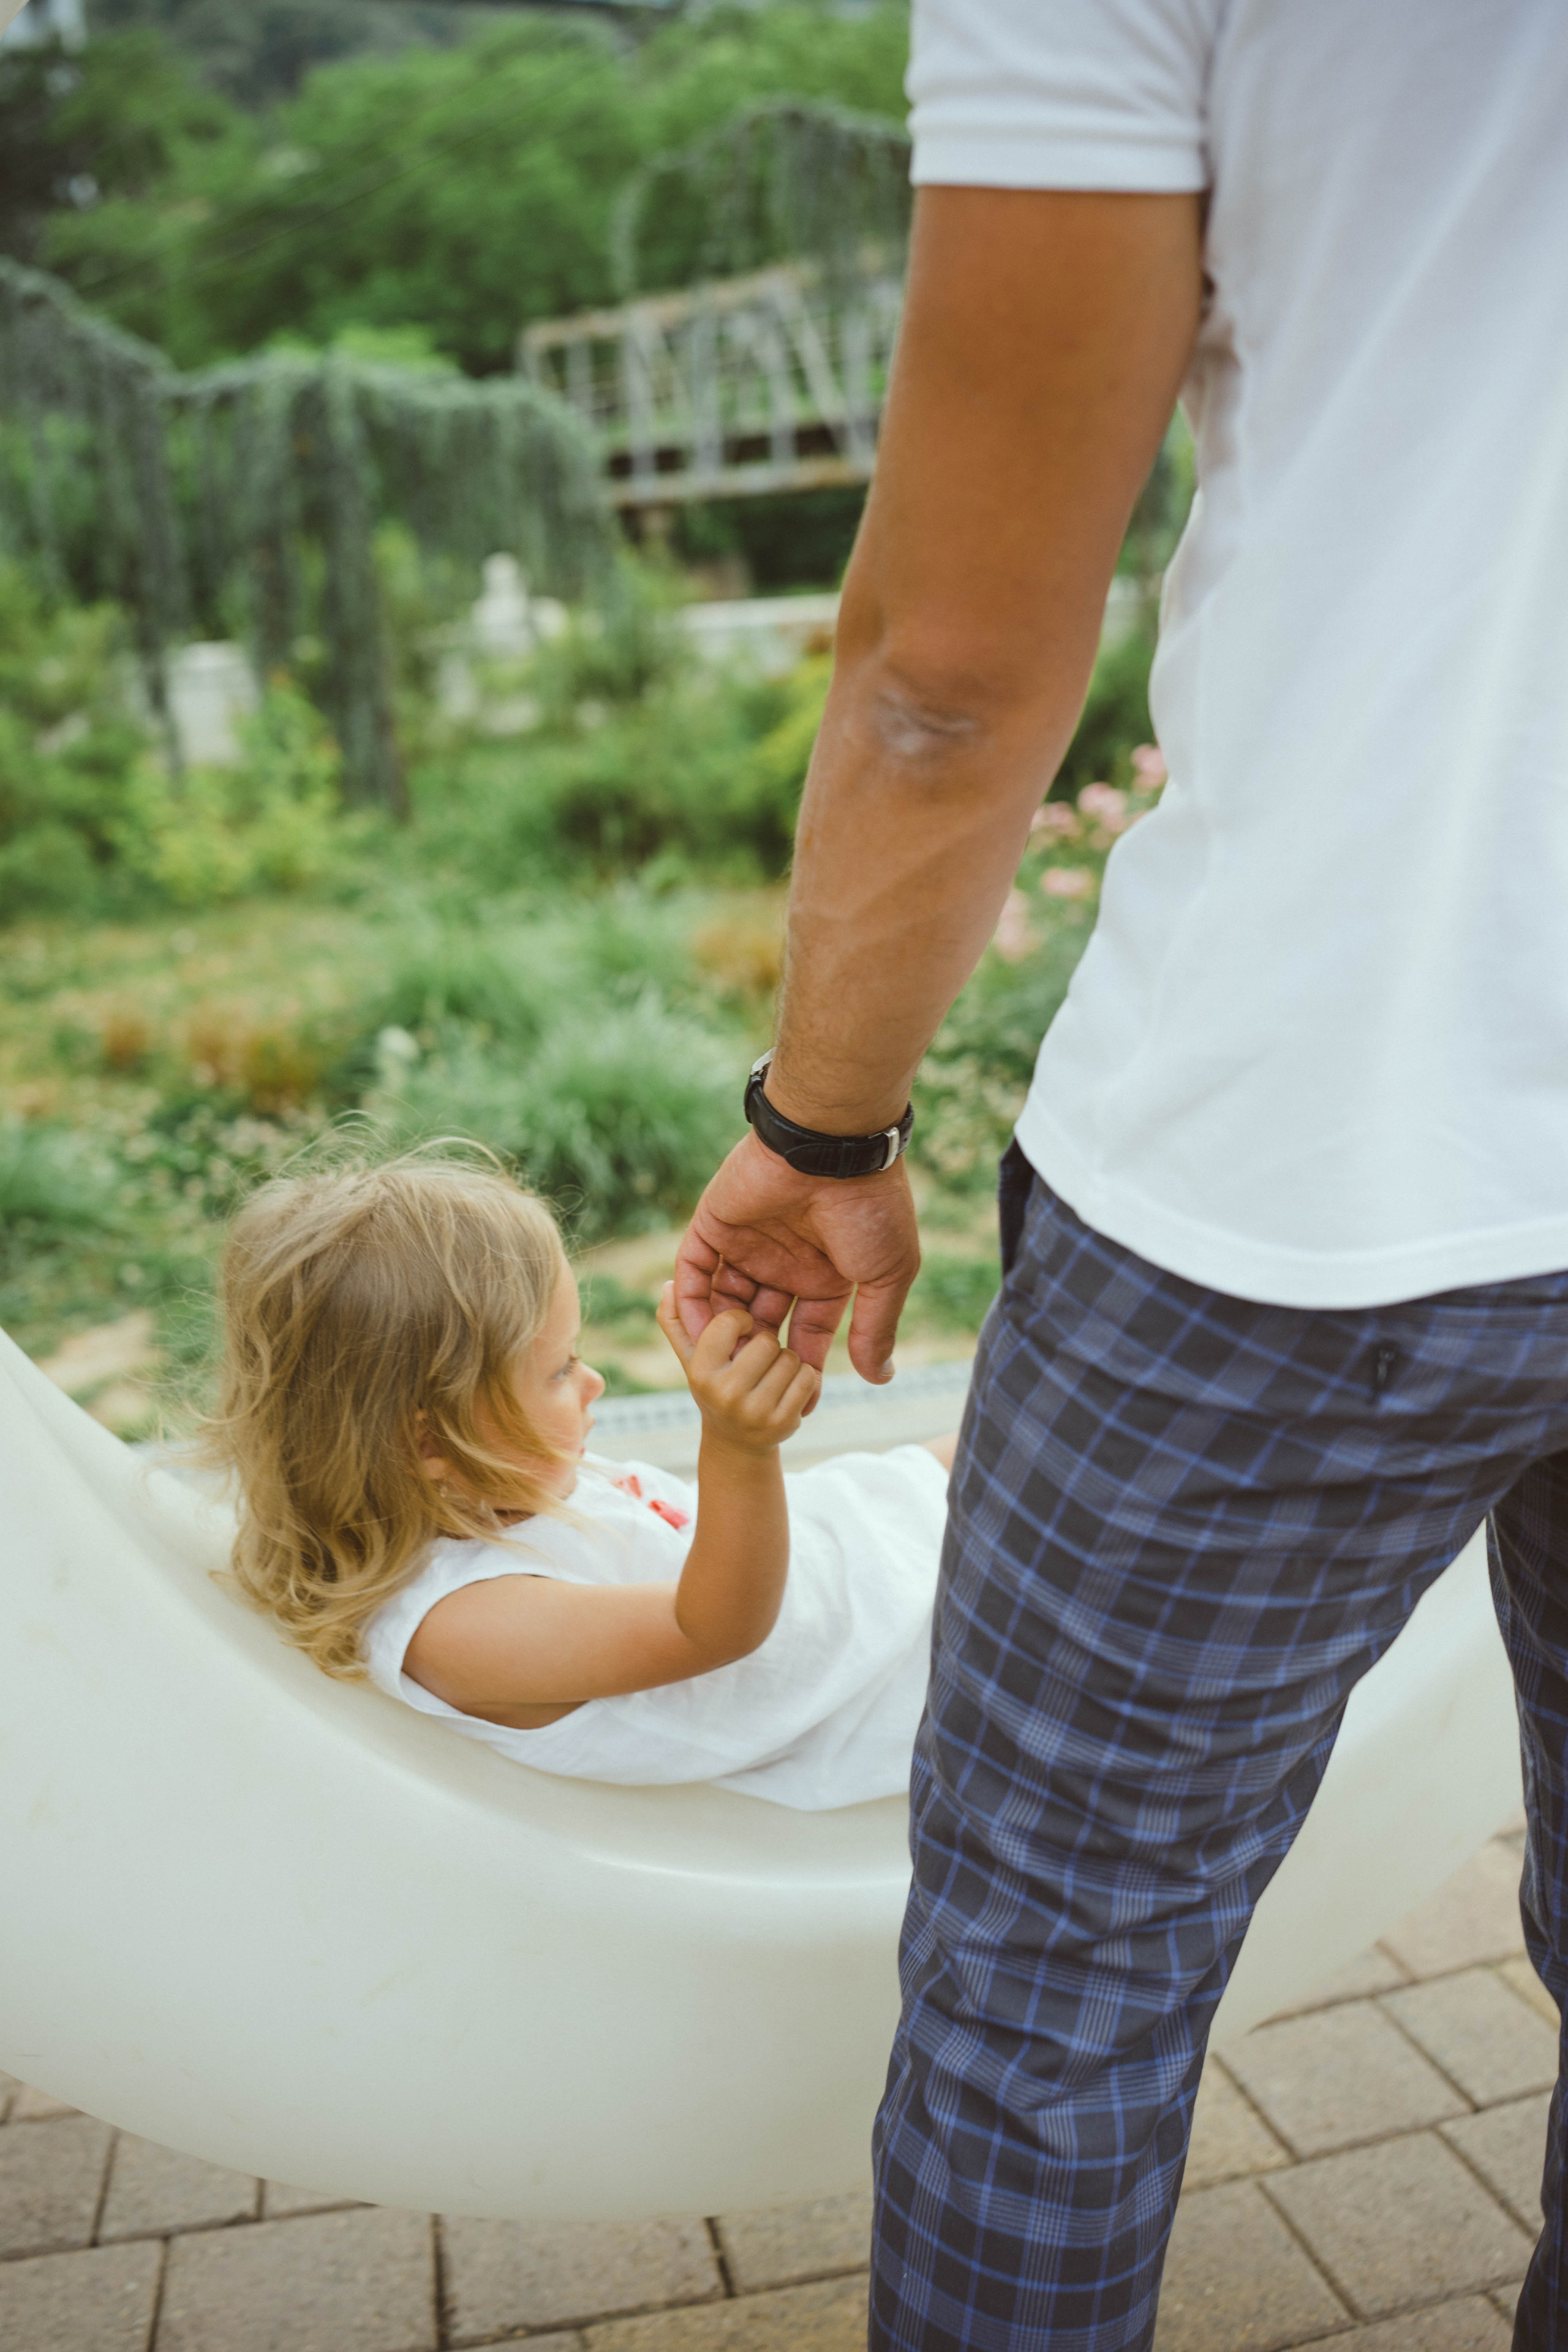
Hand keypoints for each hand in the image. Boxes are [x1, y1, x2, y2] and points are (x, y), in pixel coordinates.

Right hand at [657, 1286, 820, 1451]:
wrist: (736, 1443)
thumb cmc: (714, 1386)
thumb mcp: (691, 1357)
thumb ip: (675, 1319)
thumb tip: (668, 1285)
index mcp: (701, 1372)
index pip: (729, 1321)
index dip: (741, 1320)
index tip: (740, 1330)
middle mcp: (726, 1394)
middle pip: (767, 1341)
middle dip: (766, 1344)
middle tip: (756, 1361)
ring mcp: (756, 1412)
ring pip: (790, 1358)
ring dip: (785, 1361)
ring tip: (769, 1376)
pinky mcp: (785, 1423)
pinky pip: (807, 1378)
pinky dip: (802, 1378)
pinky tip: (785, 1388)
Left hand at [673, 1130, 919, 1383]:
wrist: (833, 1146)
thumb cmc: (870, 1208)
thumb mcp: (885, 1275)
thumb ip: (876, 1327)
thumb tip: (879, 1377)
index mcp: (825, 1273)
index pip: (807, 1333)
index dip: (802, 1369)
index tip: (800, 1409)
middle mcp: (784, 1260)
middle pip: (761, 1323)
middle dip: (756, 1358)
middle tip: (749, 1395)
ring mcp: (748, 1242)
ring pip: (724, 1300)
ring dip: (720, 1336)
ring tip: (720, 1370)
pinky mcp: (715, 1222)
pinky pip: (694, 1268)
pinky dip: (690, 1299)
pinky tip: (693, 1333)